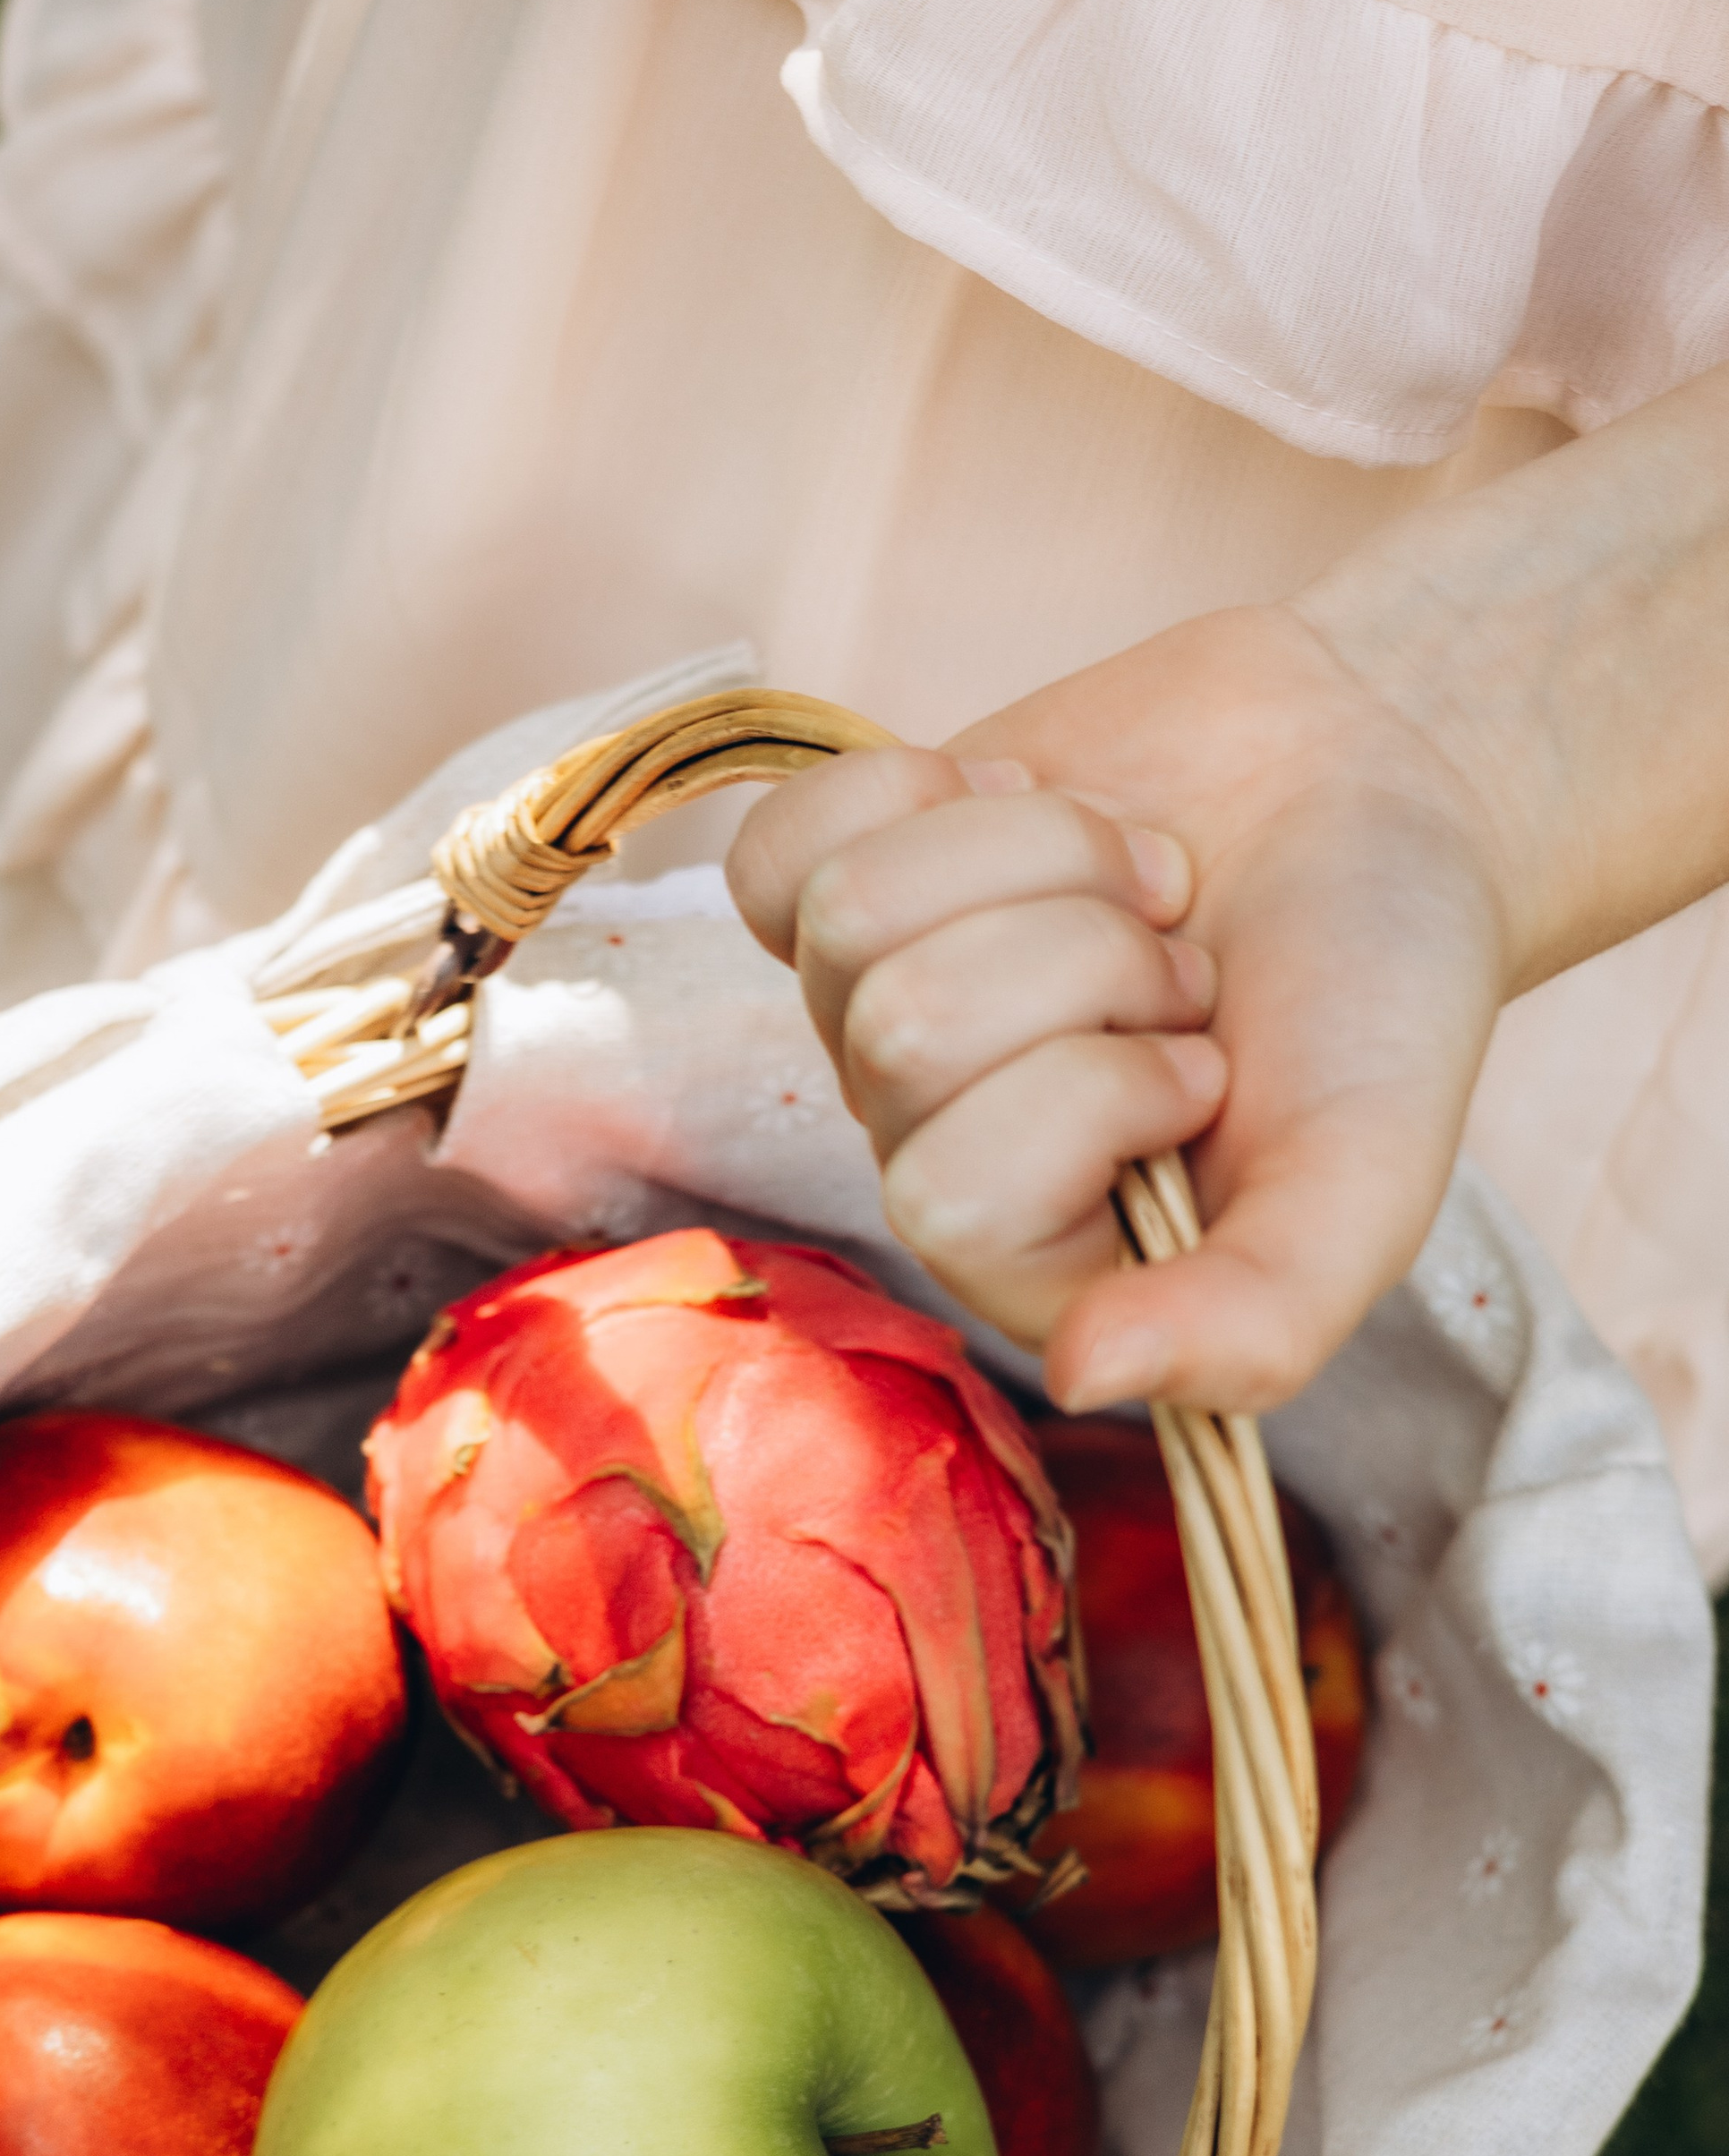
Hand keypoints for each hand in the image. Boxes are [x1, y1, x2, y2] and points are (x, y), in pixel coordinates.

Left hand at [730, 364, 1728, 1414]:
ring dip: (1034, 857)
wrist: (1375, 783)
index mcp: (1037, 1256)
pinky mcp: (842, 891)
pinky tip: (1024, 809)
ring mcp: (877, 1016)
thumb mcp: (1365, 1185)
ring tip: (1132, 885)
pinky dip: (920, 792)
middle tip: (1179, 967)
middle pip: (903, 1031)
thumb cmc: (1377, 997)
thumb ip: (1254, 1321)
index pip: (955, 1196)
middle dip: (1082, 953)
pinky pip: (777, 851)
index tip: (1208, 1066)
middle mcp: (936, 1149)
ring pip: (850, 918)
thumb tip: (1080, 1372)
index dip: (1097, 1090)